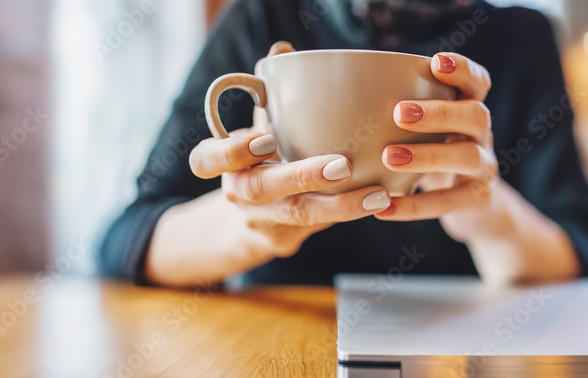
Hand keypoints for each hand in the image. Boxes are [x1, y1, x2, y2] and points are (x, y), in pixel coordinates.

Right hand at [189, 41, 391, 257]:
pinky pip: (318, 227)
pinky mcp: (285, 239)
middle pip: (258, 189)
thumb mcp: (258, 126)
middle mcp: (236, 194)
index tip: (265, 140)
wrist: (252, 219)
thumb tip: (283, 51)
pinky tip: (381, 200)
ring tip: (376, 194)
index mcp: (221, 163)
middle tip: (342, 165)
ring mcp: (260, 220)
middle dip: (300, 177)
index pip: (206, 160)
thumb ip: (270, 93)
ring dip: (339, 205)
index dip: (231, 153)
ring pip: (296, 215)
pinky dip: (349, 212)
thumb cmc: (261, 159)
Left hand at [375, 53, 499, 241]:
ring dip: (428, 156)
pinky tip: (384, 208)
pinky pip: (450, 202)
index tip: (436, 62)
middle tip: (399, 113)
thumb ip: (392, 111)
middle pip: (476, 115)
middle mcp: (481, 134)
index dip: (462, 70)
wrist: (467, 203)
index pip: (476, 81)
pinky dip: (417, 207)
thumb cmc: (428, 151)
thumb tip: (328, 94)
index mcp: (468, 107)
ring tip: (389, 158)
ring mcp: (483, 167)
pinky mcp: (477, 200)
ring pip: (468, 157)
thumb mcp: (419, 128)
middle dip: (439, 112)